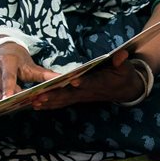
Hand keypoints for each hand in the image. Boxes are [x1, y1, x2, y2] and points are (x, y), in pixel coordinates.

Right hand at [0, 42, 57, 102]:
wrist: (1, 51)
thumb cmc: (19, 60)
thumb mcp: (32, 65)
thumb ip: (46, 75)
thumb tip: (65, 80)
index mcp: (6, 61)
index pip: (8, 77)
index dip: (9, 88)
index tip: (9, 99)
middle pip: (4, 91)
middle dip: (16, 98)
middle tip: (27, 101)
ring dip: (8, 103)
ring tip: (17, 100)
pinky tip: (7, 100)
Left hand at [29, 50, 143, 109]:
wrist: (124, 89)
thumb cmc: (123, 75)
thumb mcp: (125, 67)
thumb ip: (121, 61)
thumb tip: (121, 55)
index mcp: (100, 83)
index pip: (90, 83)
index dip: (83, 82)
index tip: (73, 81)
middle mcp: (88, 92)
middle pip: (70, 94)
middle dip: (55, 96)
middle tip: (40, 96)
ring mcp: (82, 97)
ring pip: (63, 100)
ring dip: (48, 102)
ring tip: (33, 102)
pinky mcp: (77, 98)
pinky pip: (62, 103)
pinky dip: (49, 105)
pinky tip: (36, 105)